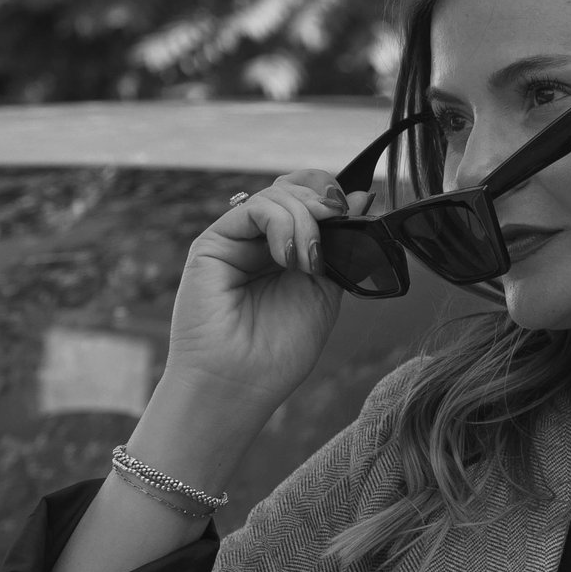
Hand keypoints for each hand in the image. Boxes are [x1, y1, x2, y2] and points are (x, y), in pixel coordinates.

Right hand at [162, 170, 355, 418]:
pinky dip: (282, 224)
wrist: (241, 384)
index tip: (356, 209)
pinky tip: (290, 257)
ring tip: (309, 262)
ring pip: (276, 195)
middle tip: (338, 221)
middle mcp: (259, 240)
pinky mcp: (213, 243)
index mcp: (287, 250)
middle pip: (293, 188)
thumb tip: (357, 196)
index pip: (310, 199)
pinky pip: (253, 208)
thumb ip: (339, 245)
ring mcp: (236, 240)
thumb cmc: (280, 350)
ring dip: (306, 219)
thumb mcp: (324, 291)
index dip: (332, 196)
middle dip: (323, 199)